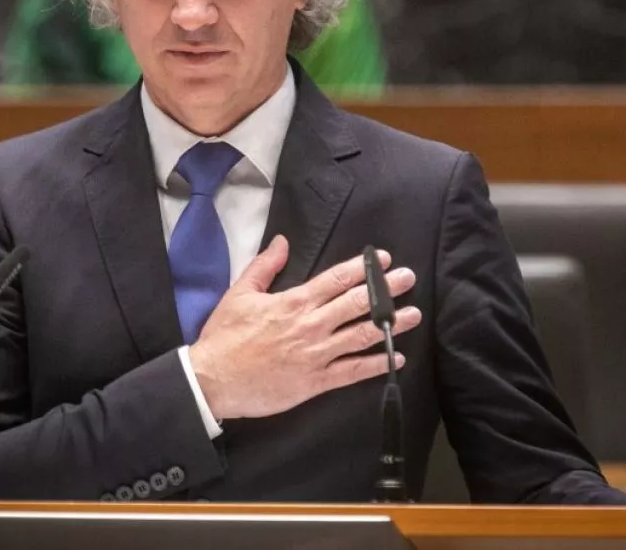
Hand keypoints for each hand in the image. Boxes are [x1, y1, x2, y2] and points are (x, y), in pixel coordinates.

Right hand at [189, 235, 421, 420]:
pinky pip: (352, 372)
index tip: (384, 260)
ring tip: (413, 315)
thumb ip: (265, 266)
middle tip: (409, 278)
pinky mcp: (315, 382)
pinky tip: (395, 358)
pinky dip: (375, 364)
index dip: (364, 268)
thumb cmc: (225, 336)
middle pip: (357, 303)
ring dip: (390, 325)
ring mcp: (316, 355)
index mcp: (294, 302)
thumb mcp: (240, 293)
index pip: (337, 279)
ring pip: (361, 336)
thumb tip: (283, 242)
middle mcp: (311, 325)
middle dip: (386, 289)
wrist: (213, 380)